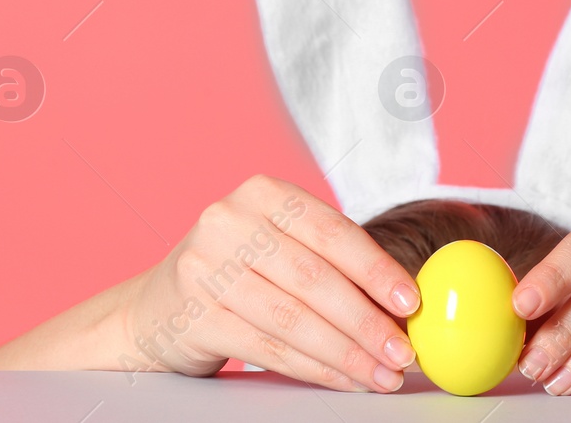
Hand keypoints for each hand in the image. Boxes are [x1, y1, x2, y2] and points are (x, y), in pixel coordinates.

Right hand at [118, 174, 420, 391]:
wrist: (160, 304)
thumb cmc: (240, 271)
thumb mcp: (281, 246)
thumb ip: (335, 262)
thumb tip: (404, 300)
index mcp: (262, 193)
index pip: (331, 230)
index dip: (376, 269)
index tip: (410, 302)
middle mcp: (229, 221)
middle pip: (314, 278)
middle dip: (367, 321)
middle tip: (402, 351)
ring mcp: (206, 268)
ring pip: (292, 318)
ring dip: (346, 353)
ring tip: (381, 373)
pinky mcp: (195, 314)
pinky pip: (268, 348)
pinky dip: (314, 368)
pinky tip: (342, 378)